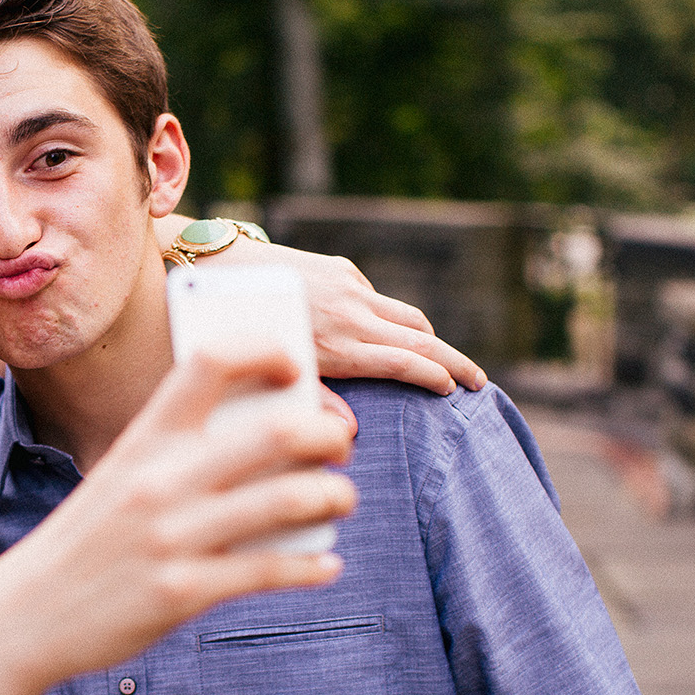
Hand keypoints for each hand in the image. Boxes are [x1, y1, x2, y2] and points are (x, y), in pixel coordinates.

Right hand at [0, 348, 355, 694]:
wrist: (27, 613)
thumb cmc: (88, 538)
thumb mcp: (121, 475)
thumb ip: (180, 453)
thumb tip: (273, 437)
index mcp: (145, 439)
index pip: (211, 363)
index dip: (265, 353)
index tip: (293, 372)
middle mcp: (161, 480)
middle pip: (278, 434)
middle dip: (329, 437)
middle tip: (340, 446)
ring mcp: (173, 538)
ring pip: (290, 501)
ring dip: (335, 497)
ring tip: (340, 499)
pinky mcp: (182, 592)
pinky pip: (271, 570)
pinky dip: (313, 566)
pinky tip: (326, 563)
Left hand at [153, 214, 485, 396]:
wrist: (214, 263)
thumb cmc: (234, 328)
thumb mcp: (268, 373)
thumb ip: (312, 400)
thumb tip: (348, 431)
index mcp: (337, 344)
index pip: (405, 362)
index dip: (437, 377)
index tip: (457, 393)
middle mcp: (351, 313)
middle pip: (421, 337)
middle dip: (455, 360)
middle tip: (480, 383)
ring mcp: (350, 288)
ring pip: (407, 315)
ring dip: (428, 338)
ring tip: (443, 362)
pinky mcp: (340, 271)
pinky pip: (378, 300)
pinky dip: (390, 320)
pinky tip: (383, 337)